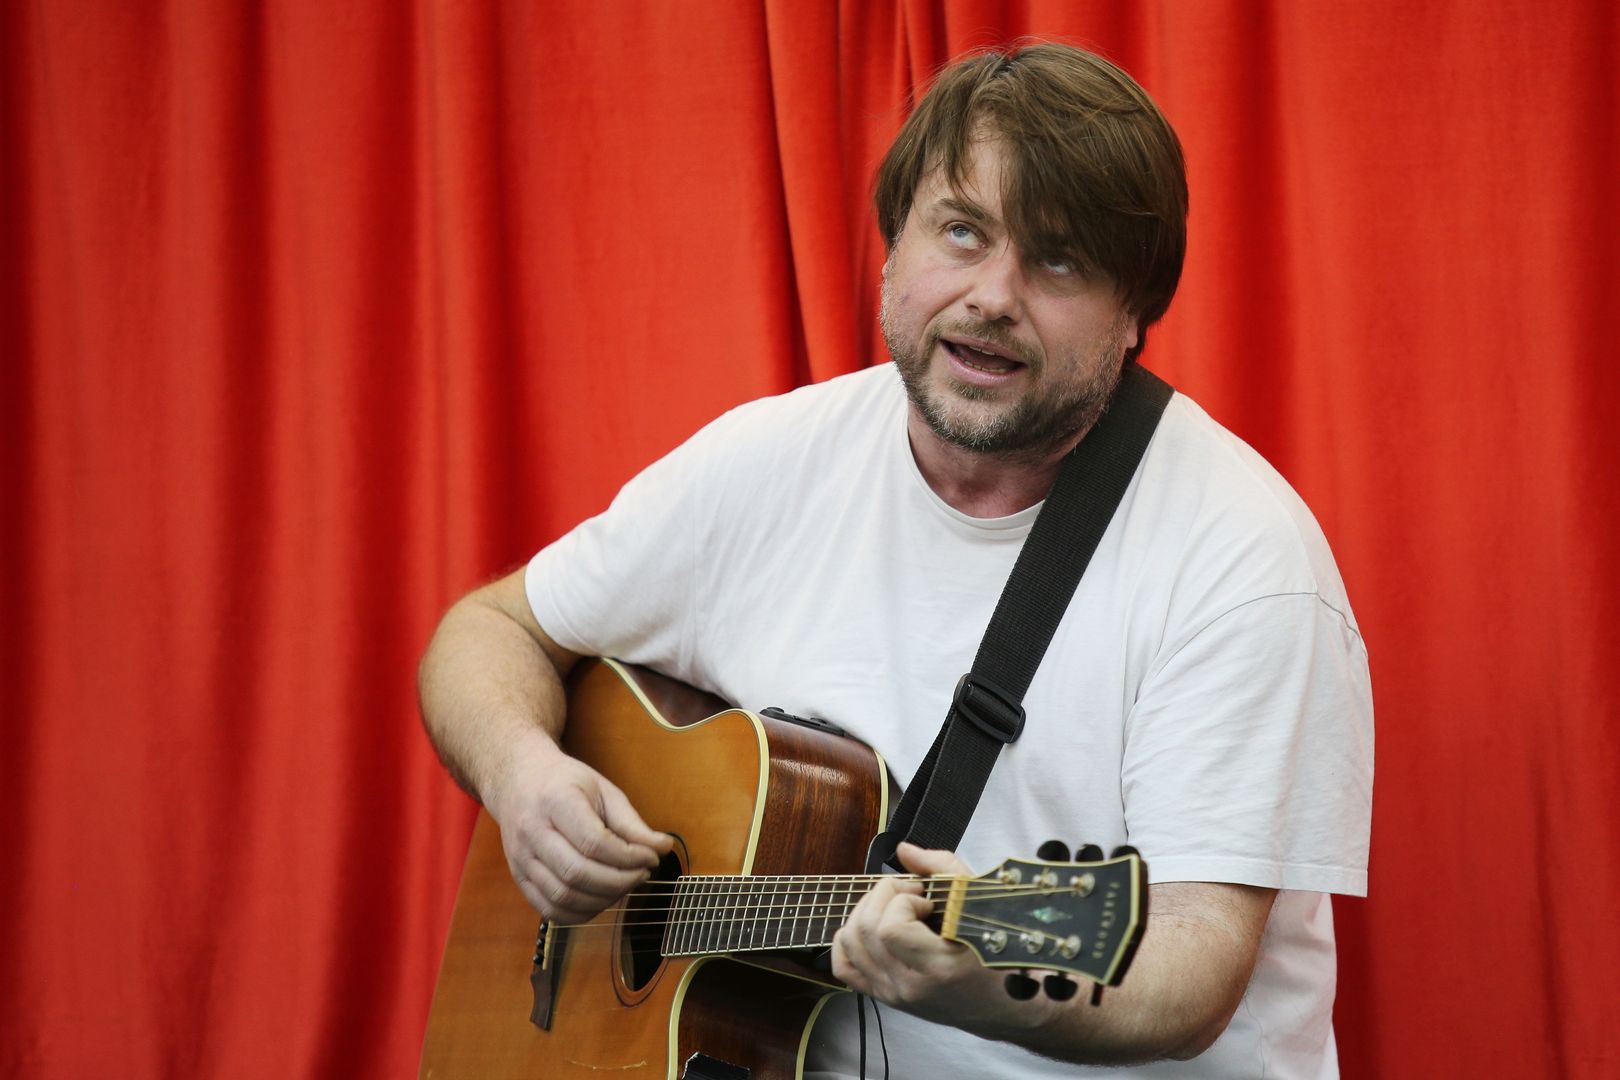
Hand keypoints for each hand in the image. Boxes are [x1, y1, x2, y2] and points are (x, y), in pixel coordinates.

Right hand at [487, 734, 672, 924]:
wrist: (518, 781)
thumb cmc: (565, 783)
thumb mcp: (603, 790)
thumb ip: (631, 822)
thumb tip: (662, 848)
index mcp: (554, 801)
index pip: (594, 842)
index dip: (629, 857)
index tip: (652, 857)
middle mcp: (531, 831)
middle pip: (578, 873)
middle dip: (620, 881)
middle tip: (642, 874)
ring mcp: (520, 858)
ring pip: (563, 896)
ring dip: (603, 899)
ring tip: (624, 884)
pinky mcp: (518, 878)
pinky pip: (549, 909)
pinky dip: (580, 913)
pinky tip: (601, 898)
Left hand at [832, 843, 1015, 1026]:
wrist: (1000, 1003)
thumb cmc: (997, 953)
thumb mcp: (979, 903)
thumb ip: (942, 868)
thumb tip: (905, 850)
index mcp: (939, 968)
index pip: (890, 928)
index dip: (902, 900)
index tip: (926, 898)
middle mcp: (910, 986)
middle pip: (865, 930)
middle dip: (882, 896)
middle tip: (909, 893)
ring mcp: (894, 994)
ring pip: (849, 944)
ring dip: (865, 912)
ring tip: (894, 908)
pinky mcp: (884, 996)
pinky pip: (844, 967)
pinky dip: (848, 941)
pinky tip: (873, 929)